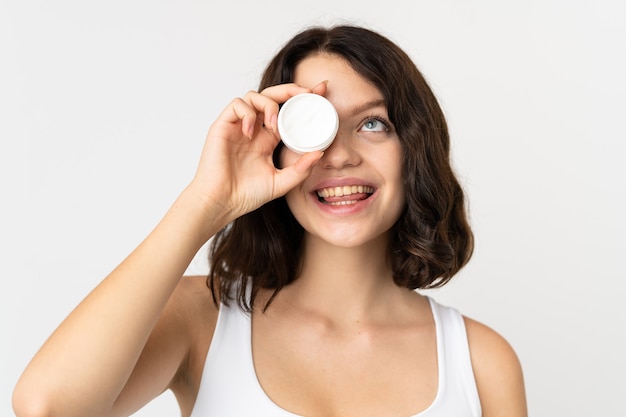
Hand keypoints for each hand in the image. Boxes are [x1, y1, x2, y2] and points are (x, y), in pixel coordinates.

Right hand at [187, 81, 327, 223]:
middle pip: (272, 97)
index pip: (287, 112)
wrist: (222, 202)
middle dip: (292, 90)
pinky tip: (250, 132)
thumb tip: (321, 153)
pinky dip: (247, 114)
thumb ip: (301, 169)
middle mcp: (255, 129)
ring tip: (274, 126)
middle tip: (308, 92)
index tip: (321, 92)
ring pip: (254, 96)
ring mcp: (238, 126)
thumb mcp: (281, 182)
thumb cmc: (246, 194)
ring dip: (269, 104)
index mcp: (268, 139)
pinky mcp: (223, 126)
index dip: (302, 100)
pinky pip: (236, 105)